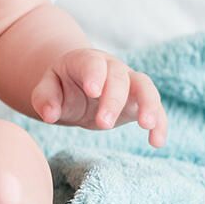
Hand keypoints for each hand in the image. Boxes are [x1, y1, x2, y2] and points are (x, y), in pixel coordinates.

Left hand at [30, 47, 168, 147]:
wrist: (78, 87)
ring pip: (145, 87)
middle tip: (103, 124)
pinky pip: (155, 109)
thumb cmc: (62, 87)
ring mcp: (128, 83)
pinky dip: (159, 123)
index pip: (92, 64)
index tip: (93, 91)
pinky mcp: (139, 102)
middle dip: (113, 100)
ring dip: (148, 104)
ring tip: (147, 125)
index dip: (94, 75)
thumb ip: (45, 98)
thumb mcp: (47, 89)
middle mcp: (111, 68)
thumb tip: (49, 115)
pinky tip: (157, 142)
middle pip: (118, 77)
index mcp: (85, 61)